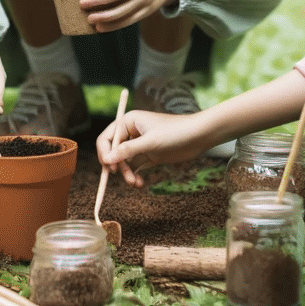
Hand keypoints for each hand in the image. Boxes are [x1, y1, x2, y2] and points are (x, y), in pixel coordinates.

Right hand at [98, 108, 220, 187]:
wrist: (199, 136)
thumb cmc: (175, 132)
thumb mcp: (150, 142)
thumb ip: (127, 150)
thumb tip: (106, 160)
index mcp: (128, 122)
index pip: (106, 138)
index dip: (105, 153)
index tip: (110, 168)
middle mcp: (131, 132)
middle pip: (113, 152)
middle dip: (118, 166)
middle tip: (125, 178)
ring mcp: (140, 145)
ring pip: (124, 162)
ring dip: (126, 173)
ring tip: (134, 183)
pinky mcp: (149, 155)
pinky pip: (135, 167)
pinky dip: (135, 176)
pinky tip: (139, 183)